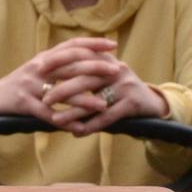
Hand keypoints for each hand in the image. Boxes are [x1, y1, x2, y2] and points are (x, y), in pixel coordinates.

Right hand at [0, 37, 123, 125]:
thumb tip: (84, 60)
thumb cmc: (18, 85)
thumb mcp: (37, 70)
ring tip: (103, 105)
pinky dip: (65, 123)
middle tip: (117, 70)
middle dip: (96, 67)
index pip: (71, 45)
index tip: (113, 44)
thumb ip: (57, 65)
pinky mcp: (24, 104)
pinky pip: (49, 115)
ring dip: (85, 99)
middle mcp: (38, 67)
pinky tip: (80, 129)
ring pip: (63, 91)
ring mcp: (30, 86)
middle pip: (71, 64)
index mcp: (44, 57)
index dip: (93, 43)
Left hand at [45, 55, 169, 136]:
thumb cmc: (121, 92)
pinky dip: (91, 126)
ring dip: (73, 112)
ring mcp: (126, 86)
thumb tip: (52, 76)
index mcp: (106, 61)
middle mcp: (116, 70)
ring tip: (56, 120)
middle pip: (84, 79)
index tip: (39, 71)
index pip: (79, 58)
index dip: (59, 64)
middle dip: (61, 90)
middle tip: (44, 99)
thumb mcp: (104, 78)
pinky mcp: (132, 103)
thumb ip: (84, 73)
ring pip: (93, 100)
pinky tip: (77, 133)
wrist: (152, 104)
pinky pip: (107, 116)